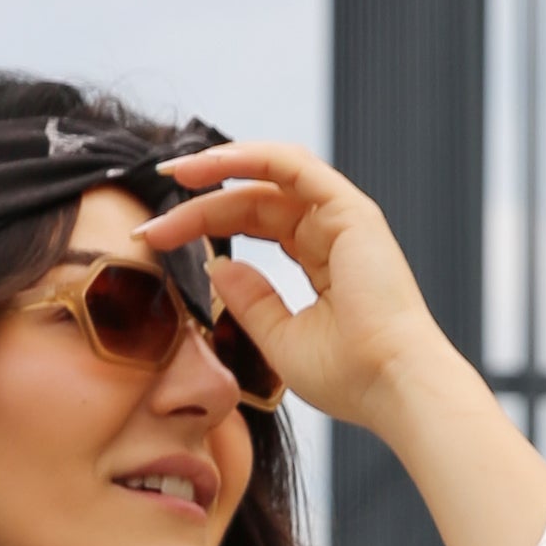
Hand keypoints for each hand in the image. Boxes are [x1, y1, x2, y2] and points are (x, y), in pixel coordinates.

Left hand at [154, 133, 545, 545]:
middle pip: (254, 197)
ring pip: (270, 173)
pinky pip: (291, 165)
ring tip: (173, 175)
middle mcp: (331, 229)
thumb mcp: (282, 341)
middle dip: (199, 204)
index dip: (205, 225)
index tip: (155, 241)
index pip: (255, 223)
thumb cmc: (350, 378)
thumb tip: (218, 265)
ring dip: (219, 168)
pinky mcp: (349, 208)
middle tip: (151, 224)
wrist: (394, 387)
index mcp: (320, 258)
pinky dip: (250, 158)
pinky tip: (210, 165)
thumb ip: (251, 302)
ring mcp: (342, 215)